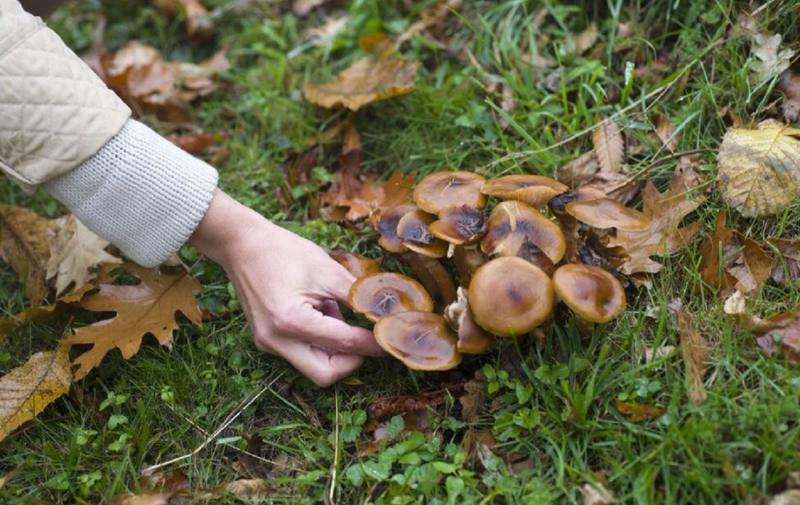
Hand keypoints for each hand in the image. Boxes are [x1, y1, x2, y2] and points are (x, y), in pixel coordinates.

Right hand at [190, 190, 383, 385]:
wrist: (242, 244)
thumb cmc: (285, 252)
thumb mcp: (328, 271)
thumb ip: (359, 297)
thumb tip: (387, 316)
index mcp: (291, 321)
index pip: (344, 343)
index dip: (373, 343)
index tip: (393, 338)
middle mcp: (276, 340)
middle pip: (325, 374)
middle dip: (352, 360)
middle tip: (368, 338)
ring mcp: (267, 344)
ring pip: (313, 366)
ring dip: (334, 349)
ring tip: (335, 312)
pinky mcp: (266, 341)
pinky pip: (300, 354)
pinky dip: (318, 342)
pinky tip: (319, 312)